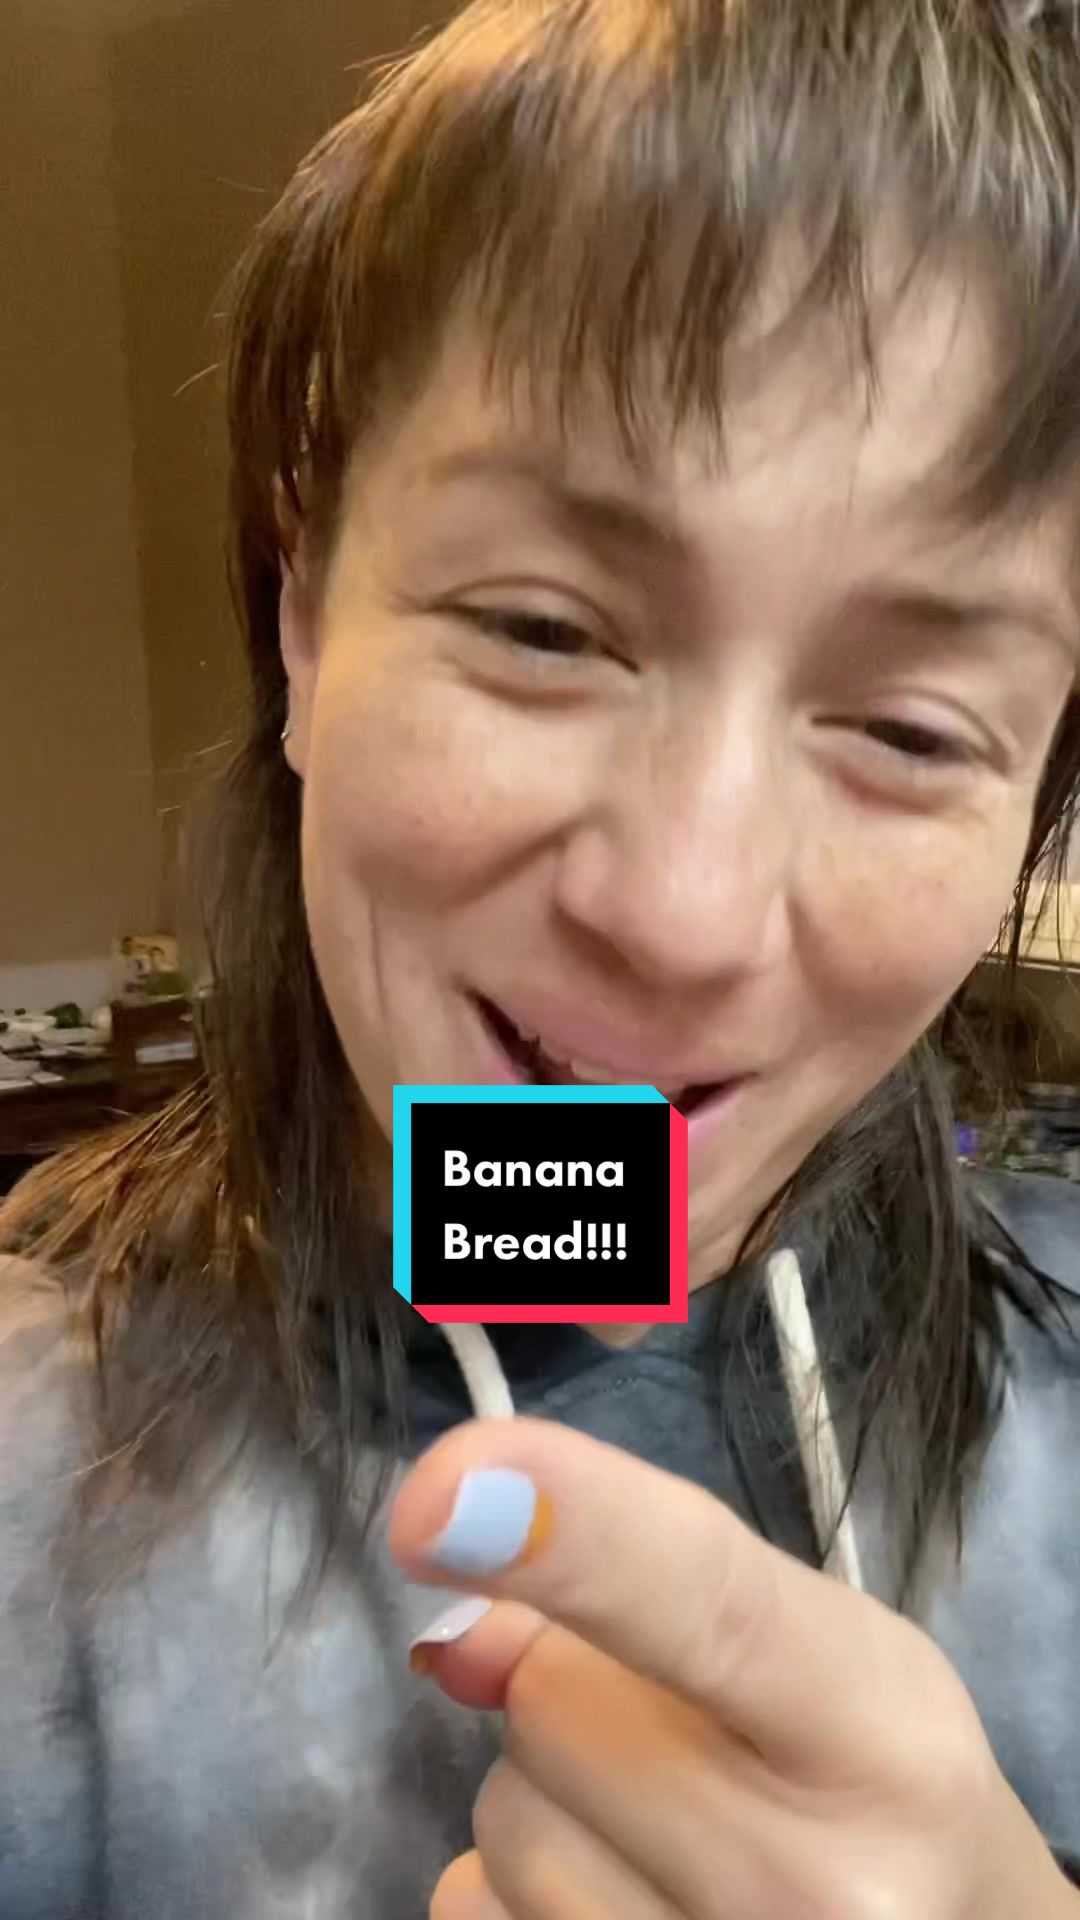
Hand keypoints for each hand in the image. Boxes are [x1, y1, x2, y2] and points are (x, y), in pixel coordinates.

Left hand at [390, 1419, 1077, 1919]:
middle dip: (578, 1686)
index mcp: (884, 1740)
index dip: (572, 1534)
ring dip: (551, 1796)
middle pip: (550, 1701)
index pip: (705, 1606)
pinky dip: (514, 1890)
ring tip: (669, 1823)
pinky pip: (473, 1911)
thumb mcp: (816, 1649)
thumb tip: (458, 1640)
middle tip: (683, 1730)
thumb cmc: (873, 1776)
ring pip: (503, 1818)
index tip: (436, 1494)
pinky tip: (623, 1890)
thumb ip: (651, 1596)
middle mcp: (814, 1889)